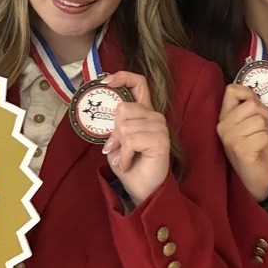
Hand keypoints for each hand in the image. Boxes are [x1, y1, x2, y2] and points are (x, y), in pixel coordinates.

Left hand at [101, 71, 170, 206]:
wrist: (142, 190)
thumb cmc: (131, 165)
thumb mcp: (117, 141)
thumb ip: (115, 124)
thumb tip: (106, 110)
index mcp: (144, 112)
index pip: (139, 84)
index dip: (123, 77)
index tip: (107, 82)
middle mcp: (155, 116)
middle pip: (124, 108)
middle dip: (114, 131)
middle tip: (117, 148)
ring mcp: (160, 127)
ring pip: (125, 125)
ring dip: (119, 146)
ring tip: (125, 158)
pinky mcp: (161, 140)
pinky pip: (131, 140)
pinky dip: (125, 155)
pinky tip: (129, 164)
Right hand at [217, 83, 267, 202]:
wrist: (254, 176)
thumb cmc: (254, 147)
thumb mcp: (250, 122)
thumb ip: (249, 106)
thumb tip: (253, 91)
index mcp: (224, 117)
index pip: (232, 90)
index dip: (249, 93)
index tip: (254, 105)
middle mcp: (223, 126)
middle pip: (252, 104)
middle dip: (264, 114)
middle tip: (260, 129)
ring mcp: (230, 138)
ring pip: (259, 120)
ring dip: (265, 130)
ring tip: (258, 139)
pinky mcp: (240, 150)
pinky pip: (263, 135)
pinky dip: (266, 142)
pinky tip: (258, 150)